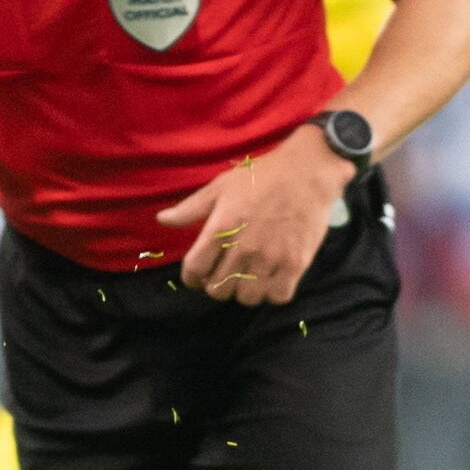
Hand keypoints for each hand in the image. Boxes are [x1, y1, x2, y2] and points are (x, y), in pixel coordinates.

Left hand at [156, 128, 352, 305]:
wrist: (307, 171)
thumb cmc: (261, 177)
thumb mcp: (220, 187)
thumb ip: (190, 208)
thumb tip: (162, 220)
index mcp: (220, 229)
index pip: (194, 269)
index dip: (192, 278)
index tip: (197, 276)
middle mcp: (243, 248)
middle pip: (218, 290)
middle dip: (217, 285)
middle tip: (224, 275)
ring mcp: (271, 258)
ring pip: (247, 298)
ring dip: (244, 291)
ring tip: (248, 278)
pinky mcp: (296, 263)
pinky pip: (278, 296)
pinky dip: (272, 293)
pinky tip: (271, 279)